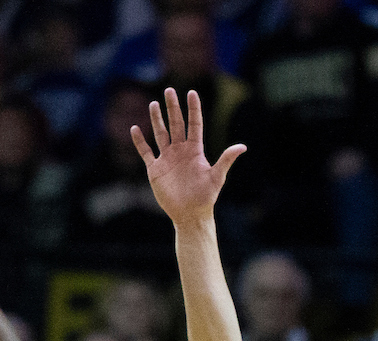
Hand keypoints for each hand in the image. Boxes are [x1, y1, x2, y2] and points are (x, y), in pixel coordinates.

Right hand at [131, 88, 245, 226]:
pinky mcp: (155, 169)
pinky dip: (140, 141)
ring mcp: (167, 159)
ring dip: (157, 120)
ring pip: (160, 134)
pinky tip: (135, 128)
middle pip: (176, 124)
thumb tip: (243, 146)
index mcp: (195, 150)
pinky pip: (146, 152)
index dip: (193, 109)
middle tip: (169, 90)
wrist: (190, 214)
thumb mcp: (217, 177)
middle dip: (172, 108)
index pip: (194, 124)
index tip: (191, 92)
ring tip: (154, 104)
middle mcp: (180, 151)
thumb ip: (226, 159)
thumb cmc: (206, 197)